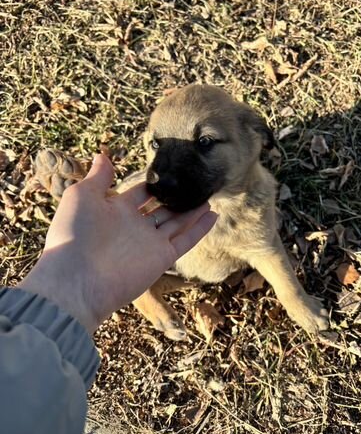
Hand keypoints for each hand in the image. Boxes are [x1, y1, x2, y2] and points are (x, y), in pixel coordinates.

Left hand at [19, 154, 216, 332]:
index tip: (170, 172)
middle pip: (162, 209)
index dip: (154, 184)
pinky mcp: (162, 257)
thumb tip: (102, 155)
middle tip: (195, 185)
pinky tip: (213, 214)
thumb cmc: (74, 233)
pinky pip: (186, 240)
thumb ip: (98, 177)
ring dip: (193, 211)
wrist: (78, 277)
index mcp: (116, 210)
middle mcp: (135, 226)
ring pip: (177, 223)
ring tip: (208, 196)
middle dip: (177, 198)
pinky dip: (200, 228)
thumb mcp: (82, 196)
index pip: (141, 193)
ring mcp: (150, 242)